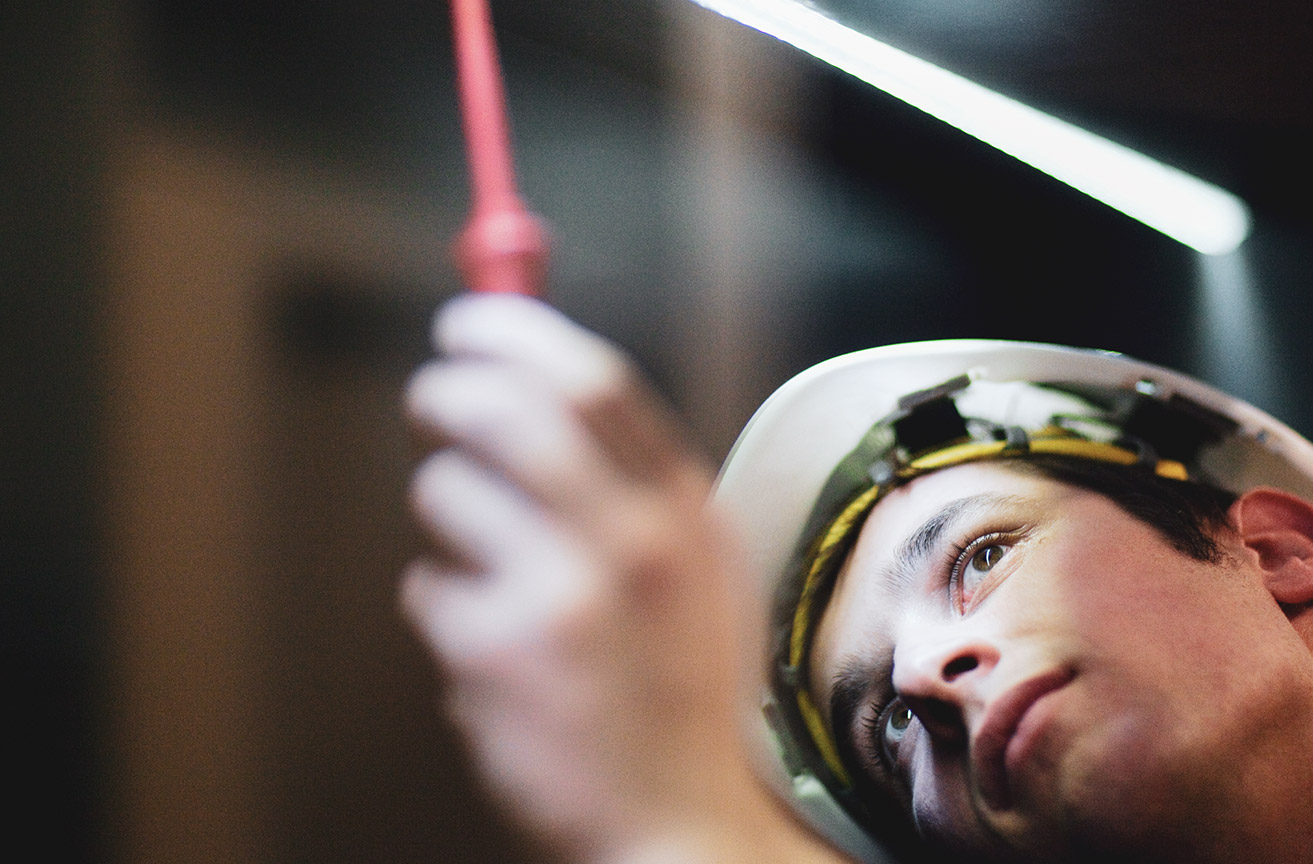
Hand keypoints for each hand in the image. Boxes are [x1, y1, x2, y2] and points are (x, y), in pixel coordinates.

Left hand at [400, 295, 847, 863]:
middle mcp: (629, 542)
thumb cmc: (678, 687)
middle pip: (506, 408)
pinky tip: (497, 651)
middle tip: (432, 398)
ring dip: (448, 514)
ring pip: (446, 492)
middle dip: (448, 387)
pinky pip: (429, 587)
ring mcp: (560, 596)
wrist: (677, 819)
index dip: (515, 331)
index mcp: (683, 511)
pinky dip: (448, 605)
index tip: (471, 324)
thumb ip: (633, 475)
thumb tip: (537, 377)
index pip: (591, 379)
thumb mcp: (697, 567)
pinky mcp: (494, 653)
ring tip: (494, 570)